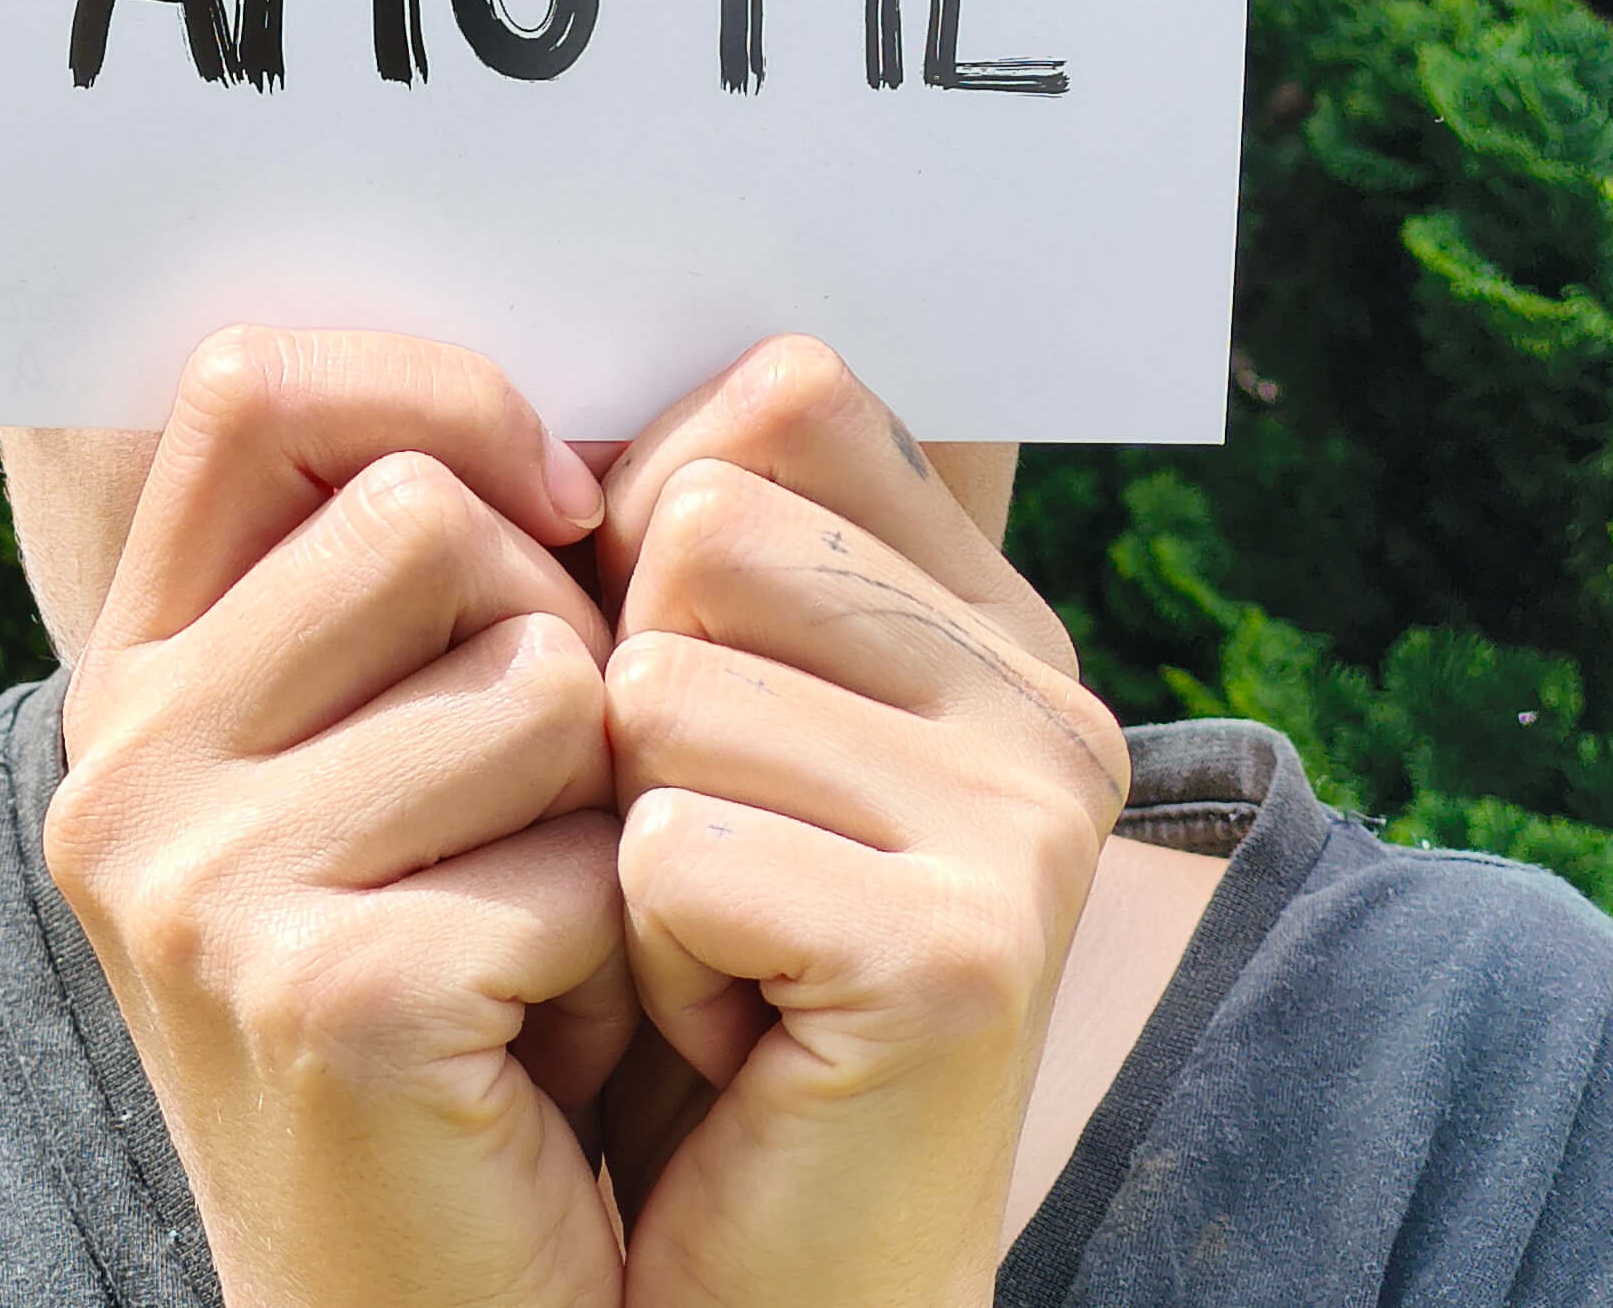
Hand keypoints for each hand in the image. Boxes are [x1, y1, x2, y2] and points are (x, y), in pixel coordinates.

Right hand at [43, 328, 632, 1307]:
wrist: (423, 1304)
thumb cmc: (457, 979)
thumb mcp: (399, 745)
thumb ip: (424, 572)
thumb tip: (595, 435)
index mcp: (142, 670)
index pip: (253, 388)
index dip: (434, 394)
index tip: (557, 501)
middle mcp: (128, 761)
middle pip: (429, 517)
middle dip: (559, 633)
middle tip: (546, 803)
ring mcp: (201, 884)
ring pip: (539, 677)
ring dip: (604, 806)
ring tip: (541, 930)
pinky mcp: (326, 994)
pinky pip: (586, 856)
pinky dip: (623, 942)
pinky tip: (548, 1042)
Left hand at [597, 338, 1128, 1307]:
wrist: (763, 1277)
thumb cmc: (694, 973)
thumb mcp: (697, 724)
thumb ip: (686, 545)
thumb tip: (572, 392)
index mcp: (982, 611)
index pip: (777, 395)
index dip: (649, 528)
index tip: (675, 691)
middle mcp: (1039, 686)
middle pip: (700, 524)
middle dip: (629, 700)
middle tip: (705, 857)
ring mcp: (1026, 811)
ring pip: (659, 682)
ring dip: (626, 836)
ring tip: (715, 948)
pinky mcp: (967, 947)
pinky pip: (670, 849)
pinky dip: (644, 958)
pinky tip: (727, 1037)